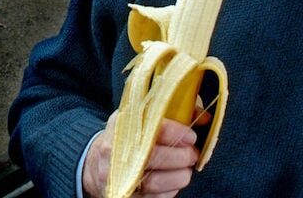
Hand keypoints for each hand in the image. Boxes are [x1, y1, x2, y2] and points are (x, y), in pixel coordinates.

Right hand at [82, 112, 199, 197]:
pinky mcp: (122, 195)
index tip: (191, 136)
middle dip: (181, 157)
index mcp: (121, 125)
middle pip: (154, 157)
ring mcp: (116, 176)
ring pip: (154, 182)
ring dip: (178, 177)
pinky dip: (169, 192)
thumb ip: (174, 113)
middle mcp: (114, 150)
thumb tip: (205, 118)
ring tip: (186, 170)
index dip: (176, 133)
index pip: (151, 127)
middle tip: (192, 155)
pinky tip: (173, 183)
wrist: (97, 163)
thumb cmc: (127, 137)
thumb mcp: (142, 117)